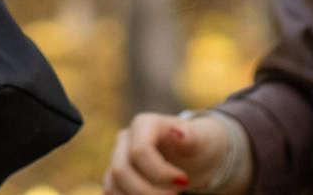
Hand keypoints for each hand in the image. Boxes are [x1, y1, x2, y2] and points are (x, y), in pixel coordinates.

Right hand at [105, 111, 246, 194]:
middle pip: (121, 170)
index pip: (139, 150)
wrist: (194, 156)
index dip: (159, 172)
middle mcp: (125, 138)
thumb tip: (177, 132)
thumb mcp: (201, 140)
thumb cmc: (198, 145)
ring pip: (112, 184)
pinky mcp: (116, 176)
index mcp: (144, 124)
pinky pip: (111, 192)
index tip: (183, 182)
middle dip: (146, 191)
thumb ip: (190, 136)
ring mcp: (117, 157)